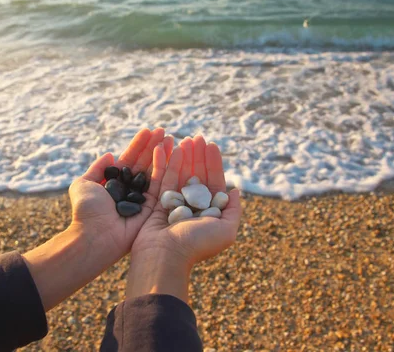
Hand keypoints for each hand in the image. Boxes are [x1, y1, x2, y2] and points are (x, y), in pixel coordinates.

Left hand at [23, 128, 172, 310]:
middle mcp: (131, 189)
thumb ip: (97, 169)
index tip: (148, 130)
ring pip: (156, 171)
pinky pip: (161, 184)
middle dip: (154, 146)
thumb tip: (109, 155)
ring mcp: (143, 198)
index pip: (130, 159)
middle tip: (164, 131)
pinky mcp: (154, 208)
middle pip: (145, 163)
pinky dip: (165, 168)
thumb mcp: (83, 184)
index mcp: (116, 184)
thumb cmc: (86, 211)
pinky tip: (169, 152)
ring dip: (164, 154)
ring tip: (172, 138)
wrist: (94, 235)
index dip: (139, 145)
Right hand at [127, 135, 241, 302]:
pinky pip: (164, 179)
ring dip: (185, 156)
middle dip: (198, 156)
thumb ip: (233, 211)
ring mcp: (174, 205)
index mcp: (209, 214)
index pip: (213, 183)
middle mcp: (192, 208)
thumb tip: (236, 191)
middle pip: (197, 175)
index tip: (211, 145)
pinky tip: (173, 149)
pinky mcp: (157, 203)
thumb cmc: (196, 245)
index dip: (213, 163)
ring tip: (186, 139)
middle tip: (197, 137)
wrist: (165, 256)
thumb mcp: (226, 230)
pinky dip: (169, 164)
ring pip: (181, 174)